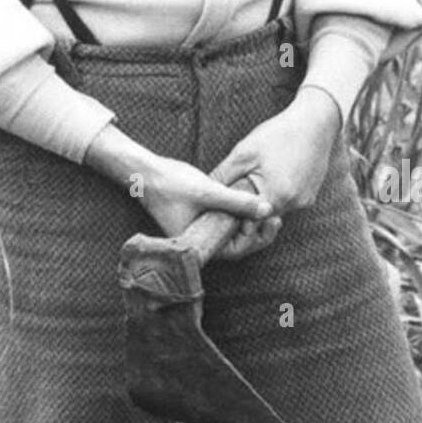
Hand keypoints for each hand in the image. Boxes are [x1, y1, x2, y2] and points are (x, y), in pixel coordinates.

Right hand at [83, 123, 274, 244]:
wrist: (145, 172)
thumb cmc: (172, 184)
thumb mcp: (209, 192)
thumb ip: (238, 202)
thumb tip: (268, 209)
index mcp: (198, 245)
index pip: (236, 251)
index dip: (257, 238)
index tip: (272, 221)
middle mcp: (199, 242)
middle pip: (236, 244)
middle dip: (258, 231)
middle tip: (276, 217)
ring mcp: (199, 230)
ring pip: (231, 232)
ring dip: (249, 222)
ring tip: (267, 209)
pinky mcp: (198, 218)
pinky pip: (223, 222)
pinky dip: (238, 214)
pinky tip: (251, 202)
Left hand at [209, 87, 341, 227]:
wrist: (315, 121)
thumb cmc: (277, 134)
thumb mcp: (244, 153)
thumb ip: (223, 176)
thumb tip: (205, 191)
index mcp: (276, 196)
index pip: (248, 219)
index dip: (234, 214)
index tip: (224, 204)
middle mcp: (294, 204)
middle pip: (262, 217)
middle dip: (248, 207)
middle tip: (237, 190)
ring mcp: (305, 201)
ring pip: (275, 208)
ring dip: (263, 199)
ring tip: (257, 177)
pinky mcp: (311, 195)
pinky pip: (288, 201)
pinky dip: (277, 192)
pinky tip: (274, 173)